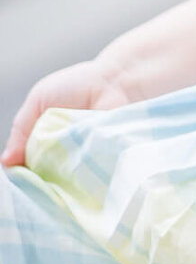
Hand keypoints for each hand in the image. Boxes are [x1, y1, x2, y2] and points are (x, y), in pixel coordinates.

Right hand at [2, 60, 133, 168]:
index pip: (25, 165)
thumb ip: (20, 128)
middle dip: (38, 179)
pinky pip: (86, 179)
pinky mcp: (100, 163)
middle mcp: (60, 154)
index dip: (20, 172)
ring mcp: (80, 161)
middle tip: (38, 176)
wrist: (115, 81)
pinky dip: (80, 177)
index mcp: (42, 140)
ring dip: (58, 179)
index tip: (18, 175)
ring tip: (56, 175)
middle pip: (42, 178)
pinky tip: (76, 174)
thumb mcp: (38, 100)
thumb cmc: (77, 85)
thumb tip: (6, 161)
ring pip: (62, 182)